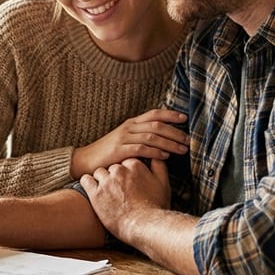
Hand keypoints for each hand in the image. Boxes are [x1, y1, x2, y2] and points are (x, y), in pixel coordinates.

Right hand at [71, 108, 187, 177]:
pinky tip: (165, 156)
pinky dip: (155, 152)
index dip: (170, 114)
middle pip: (157, 124)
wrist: (86, 161)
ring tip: (182, 150)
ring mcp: (123, 138)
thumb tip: (164, 141)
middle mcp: (128, 127)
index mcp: (131, 123)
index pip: (154, 114)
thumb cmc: (108, 154)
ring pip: (152, 136)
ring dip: (170, 143)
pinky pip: (141, 149)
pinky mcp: (119, 150)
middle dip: (175, 132)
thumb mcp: (125, 141)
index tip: (184, 118)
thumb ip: (142, 139)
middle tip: (188, 140)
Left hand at [81, 158, 170, 240]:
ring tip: (107, 192)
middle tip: (119, 189)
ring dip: (102, 179)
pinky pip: (86, 180)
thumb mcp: (163, 184)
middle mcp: (119, 170)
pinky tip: (93, 189)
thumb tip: (157, 156)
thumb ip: (159, 166)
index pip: (125, 161)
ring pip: (99, 172)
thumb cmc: (155, 207)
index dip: (127, 172)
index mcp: (135, 165)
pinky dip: (88, 183)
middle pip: (112, 166)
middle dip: (115, 176)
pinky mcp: (96, 193)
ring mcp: (107, 181)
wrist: (144, 226)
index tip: (127, 181)